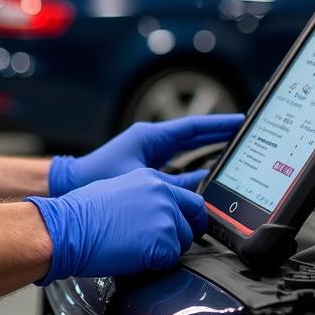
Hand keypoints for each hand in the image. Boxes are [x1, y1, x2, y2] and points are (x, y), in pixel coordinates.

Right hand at [27, 168, 207, 284]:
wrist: (67, 228)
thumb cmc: (82, 214)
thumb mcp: (119, 191)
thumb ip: (145, 198)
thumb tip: (156, 214)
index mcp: (151, 179)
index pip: (189, 197)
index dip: (190, 215)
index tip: (188, 225)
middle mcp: (162, 193)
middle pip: (195, 217)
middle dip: (186, 232)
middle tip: (169, 244)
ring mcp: (165, 217)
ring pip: (184, 241)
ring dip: (168, 250)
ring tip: (139, 249)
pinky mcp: (163, 242)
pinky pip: (171, 260)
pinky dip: (157, 264)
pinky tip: (135, 258)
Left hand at [48, 115, 244, 196]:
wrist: (71, 185)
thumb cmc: (99, 177)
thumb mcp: (141, 179)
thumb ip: (170, 185)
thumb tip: (197, 191)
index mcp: (151, 136)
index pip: (193, 127)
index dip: (218, 125)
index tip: (240, 122)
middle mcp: (152, 142)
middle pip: (194, 136)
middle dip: (218, 136)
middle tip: (242, 137)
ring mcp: (149, 155)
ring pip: (186, 153)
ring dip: (207, 155)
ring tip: (232, 158)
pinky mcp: (145, 170)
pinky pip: (177, 169)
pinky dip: (193, 173)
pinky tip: (207, 182)